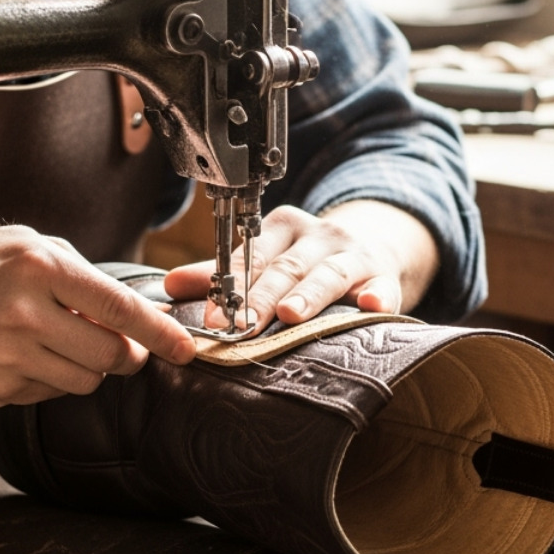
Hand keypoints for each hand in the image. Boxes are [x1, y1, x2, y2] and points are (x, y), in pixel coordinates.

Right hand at [0, 225, 194, 408]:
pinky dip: (53, 378)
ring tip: (62, 341)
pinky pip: (51, 393)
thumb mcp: (30, 245)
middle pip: (109, 354)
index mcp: (39, 268)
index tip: (185, 349)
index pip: (117, 308)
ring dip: (89, 367)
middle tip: (121, 344)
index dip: (159, 333)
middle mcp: (23, 312)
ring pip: (85, 380)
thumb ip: (82, 275)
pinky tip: (27, 353)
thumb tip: (135, 311)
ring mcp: (7, 355)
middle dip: (126, 354)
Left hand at [163, 201, 439, 332]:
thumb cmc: (311, 259)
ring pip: (330, 274)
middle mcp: (319, 236)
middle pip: (287, 268)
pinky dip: (379, 296)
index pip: (253, 256)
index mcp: (284, 228)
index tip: (211, 316)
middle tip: (241, 326)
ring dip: (310, 295)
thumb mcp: (269, 257)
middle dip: (262, 298)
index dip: (231, 286)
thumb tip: (169, 287)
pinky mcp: (385, 277)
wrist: (377, 246)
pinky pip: (384, 287)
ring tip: (291, 315)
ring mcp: (355, 255)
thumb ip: (221, 274)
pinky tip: (372, 306)